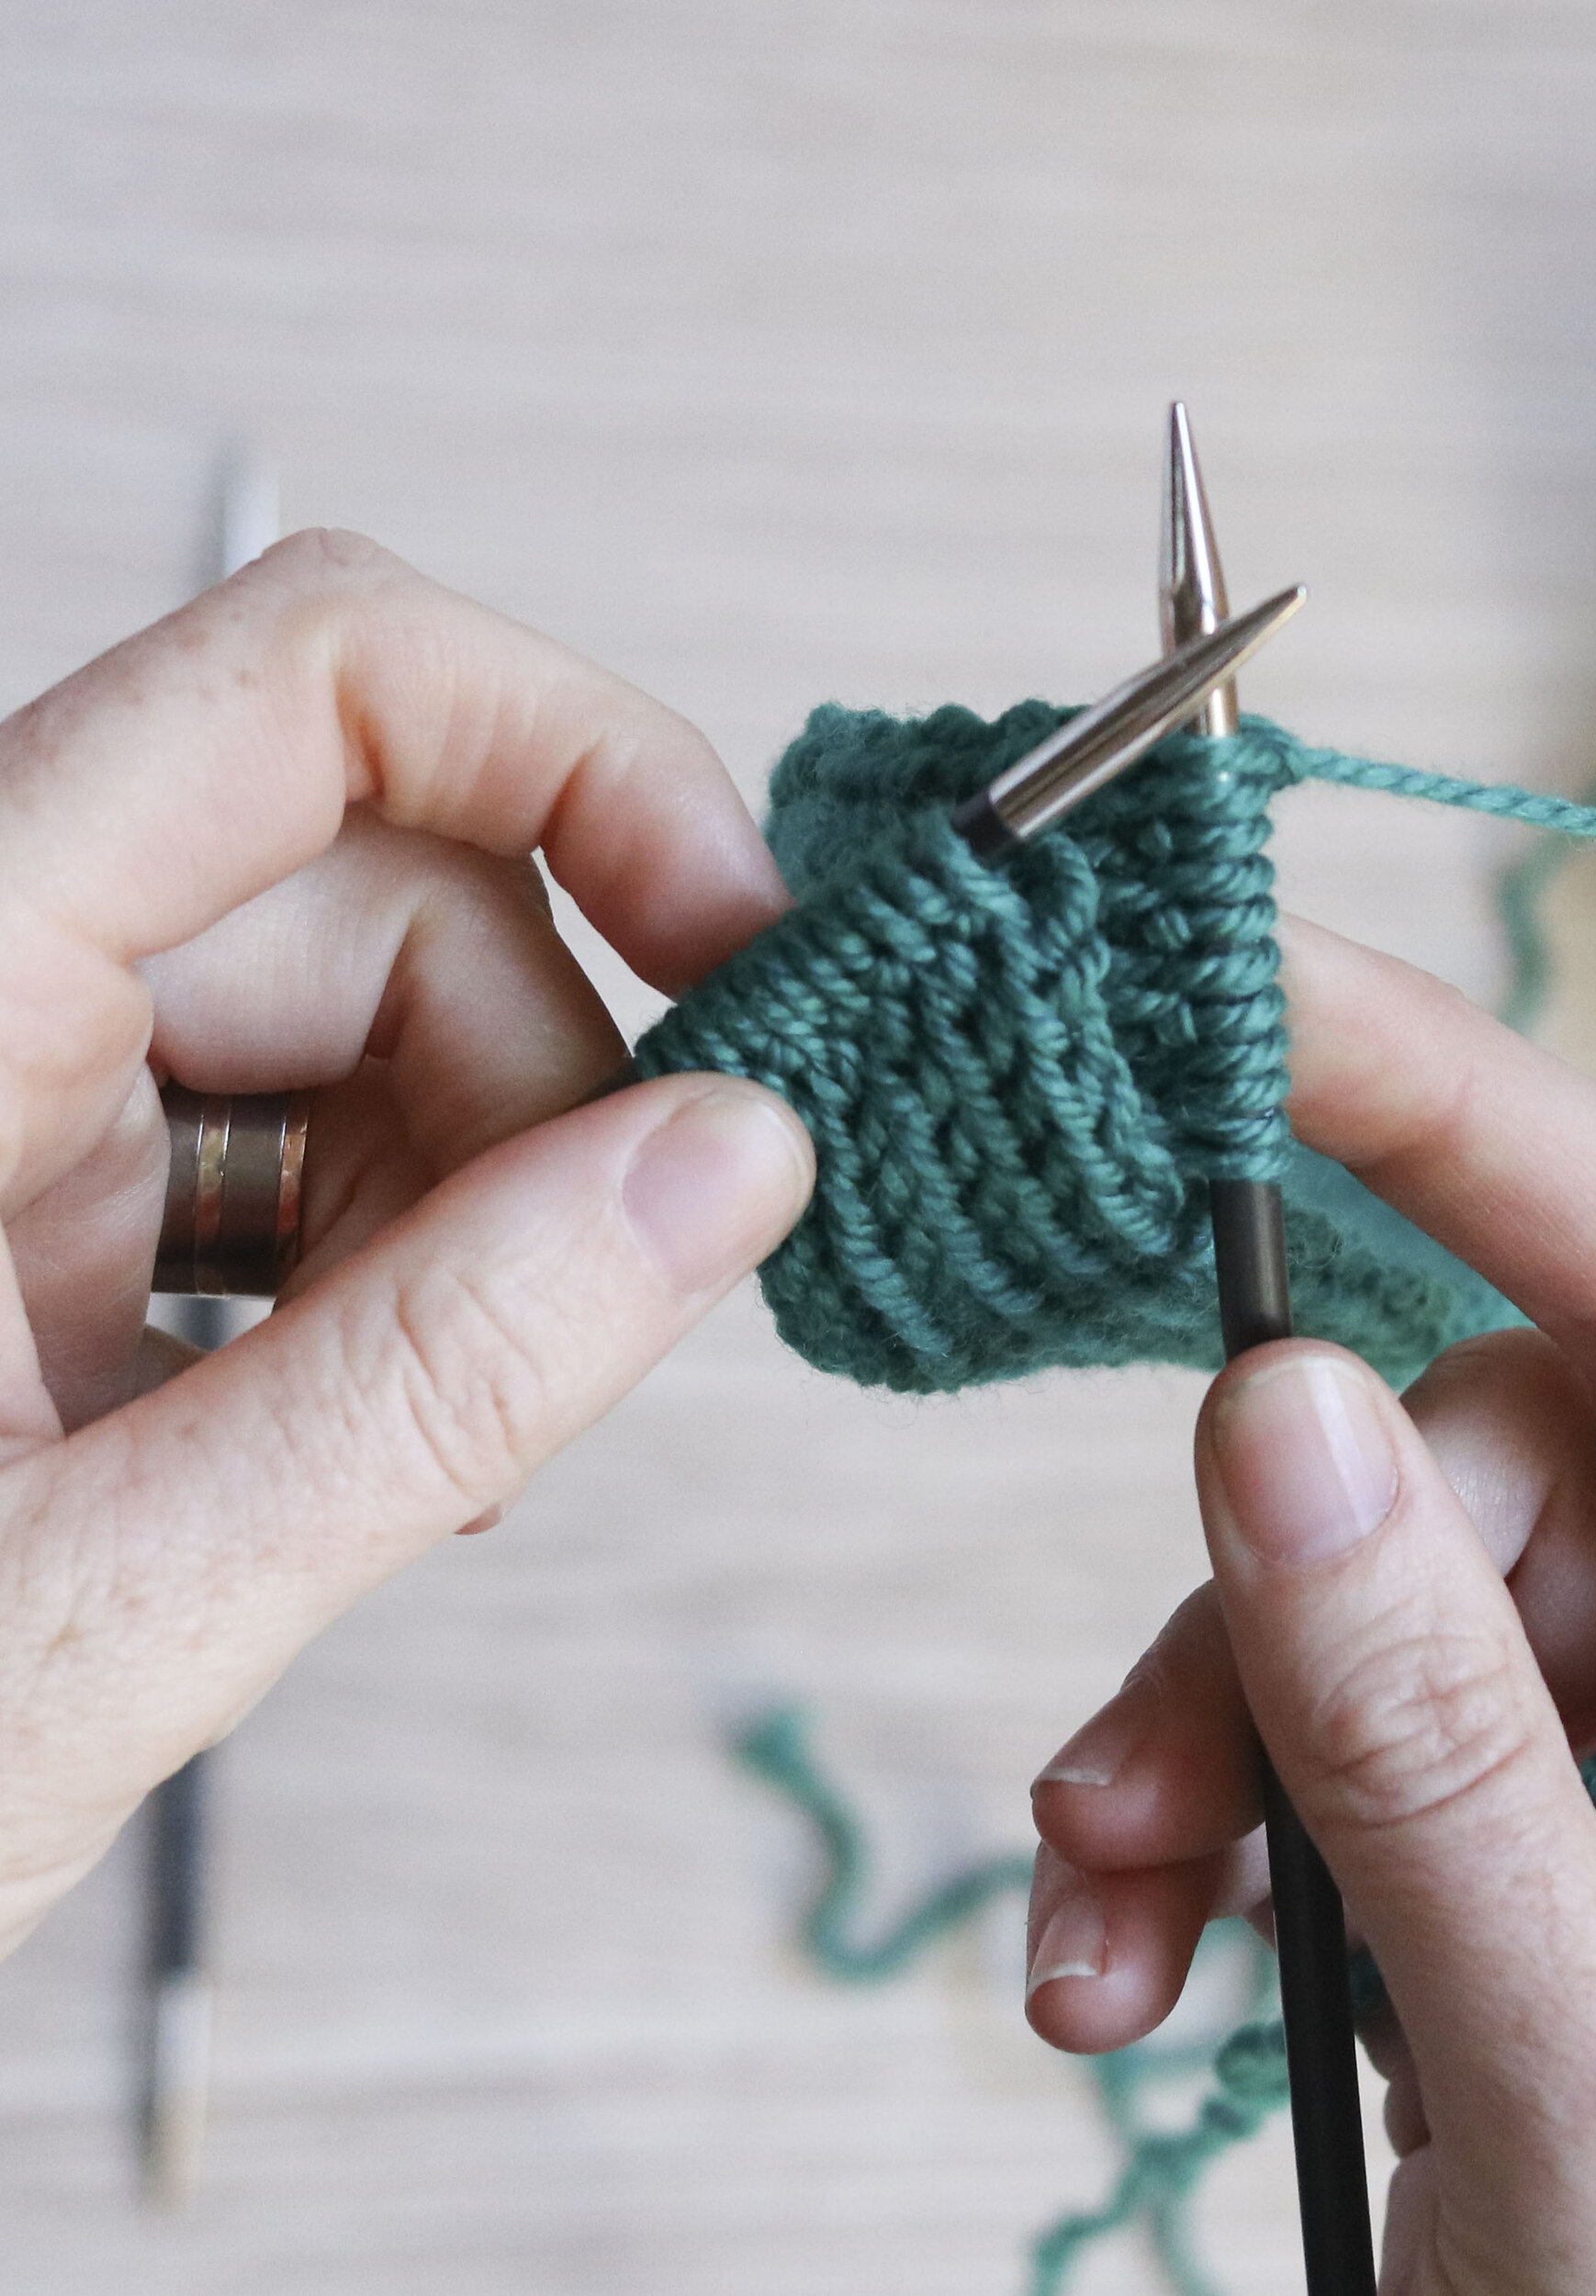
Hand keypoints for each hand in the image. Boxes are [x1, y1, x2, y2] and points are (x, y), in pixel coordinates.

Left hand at [0, 531, 812, 1957]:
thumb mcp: (101, 1605)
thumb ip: (437, 1377)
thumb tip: (737, 1161)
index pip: (303, 679)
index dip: (575, 756)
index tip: (741, 948)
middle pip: (386, 883)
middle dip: (534, 1102)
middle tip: (549, 1343)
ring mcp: (13, 1078)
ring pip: (383, 1012)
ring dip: (474, 1209)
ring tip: (417, 1446)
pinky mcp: (57, 1175)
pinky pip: (324, 1125)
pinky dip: (408, 1261)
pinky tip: (363, 1429)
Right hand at [1026, 642, 1595, 2290]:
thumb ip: (1448, 1772)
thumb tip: (1273, 1418)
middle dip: (1347, 1437)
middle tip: (1159, 1369)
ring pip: (1428, 1557)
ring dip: (1229, 1693)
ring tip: (1108, 1893)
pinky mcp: (1582, 1839)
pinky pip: (1374, 1709)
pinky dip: (1229, 1803)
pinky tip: (1130, 1950)